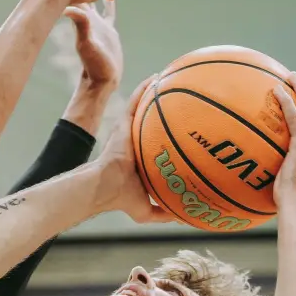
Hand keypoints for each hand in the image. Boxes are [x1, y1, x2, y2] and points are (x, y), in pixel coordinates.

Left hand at [64, 0, 121, 89]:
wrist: (103, 79)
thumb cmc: (93, 64)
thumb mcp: (87, 44)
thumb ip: (81, 26)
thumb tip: (69, 9)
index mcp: (83, 18)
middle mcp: (87, 19)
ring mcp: (98, 24)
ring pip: (94, 0)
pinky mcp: (108, 30)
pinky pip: (109, 12)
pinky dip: (109, 3)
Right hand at [95, 75, 174, 223]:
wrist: (105, 187)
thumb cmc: (121, 198)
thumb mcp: (147, 211)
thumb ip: (164, 213)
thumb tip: (185, 218)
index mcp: (144, 160)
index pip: (159, 144)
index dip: (172, 136)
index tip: (190, 129)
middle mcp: (137, 142)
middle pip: (154, 121)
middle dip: (167, 110)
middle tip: (186, 100)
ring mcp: (129, 132)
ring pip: (144, 108)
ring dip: (156, 93)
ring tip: (171, 79)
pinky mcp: (122, 124)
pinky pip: (135, 101)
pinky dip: (144, 89)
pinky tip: (157, 77)